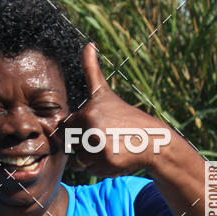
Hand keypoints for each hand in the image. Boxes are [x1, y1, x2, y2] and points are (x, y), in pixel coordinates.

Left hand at [63, 43, 174, 176]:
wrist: (153, 140)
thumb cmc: (124, 117)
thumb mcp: (105, 93)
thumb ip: (91, 70)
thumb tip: (88, 44)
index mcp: (88, 113)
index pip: (64, 129)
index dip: (75, 131)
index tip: (92, 127)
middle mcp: (92, 130)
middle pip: (69, 146)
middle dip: (81, 146)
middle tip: (101, 139)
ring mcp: (100, 148)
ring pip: (77, 161)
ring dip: (89, 159)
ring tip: (107, 148)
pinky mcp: (107, 164)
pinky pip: (89, 171)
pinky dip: (99, 168)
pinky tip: (113, 157)